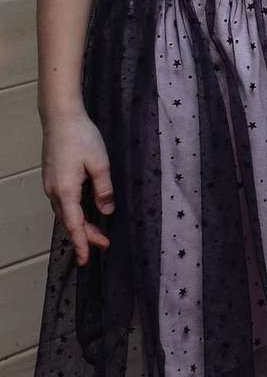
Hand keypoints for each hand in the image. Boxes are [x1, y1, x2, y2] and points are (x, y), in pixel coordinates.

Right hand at [42, 111, 112, 265]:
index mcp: (66, 190)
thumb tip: (106, 210)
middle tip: (103, 245)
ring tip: (96, 233)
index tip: (88, 259)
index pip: (74, 224)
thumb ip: (104, 189)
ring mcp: (51, 184)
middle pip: (69, 221)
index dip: (83, 242)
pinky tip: (83, 213)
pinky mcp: (52, 177)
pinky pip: (63, 203)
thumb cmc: (81, 137)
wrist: (60, 118)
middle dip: (85, 236)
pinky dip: (73, 213)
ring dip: (80, 225)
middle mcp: (54, 191)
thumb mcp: (100, 163)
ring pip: (65, 213)